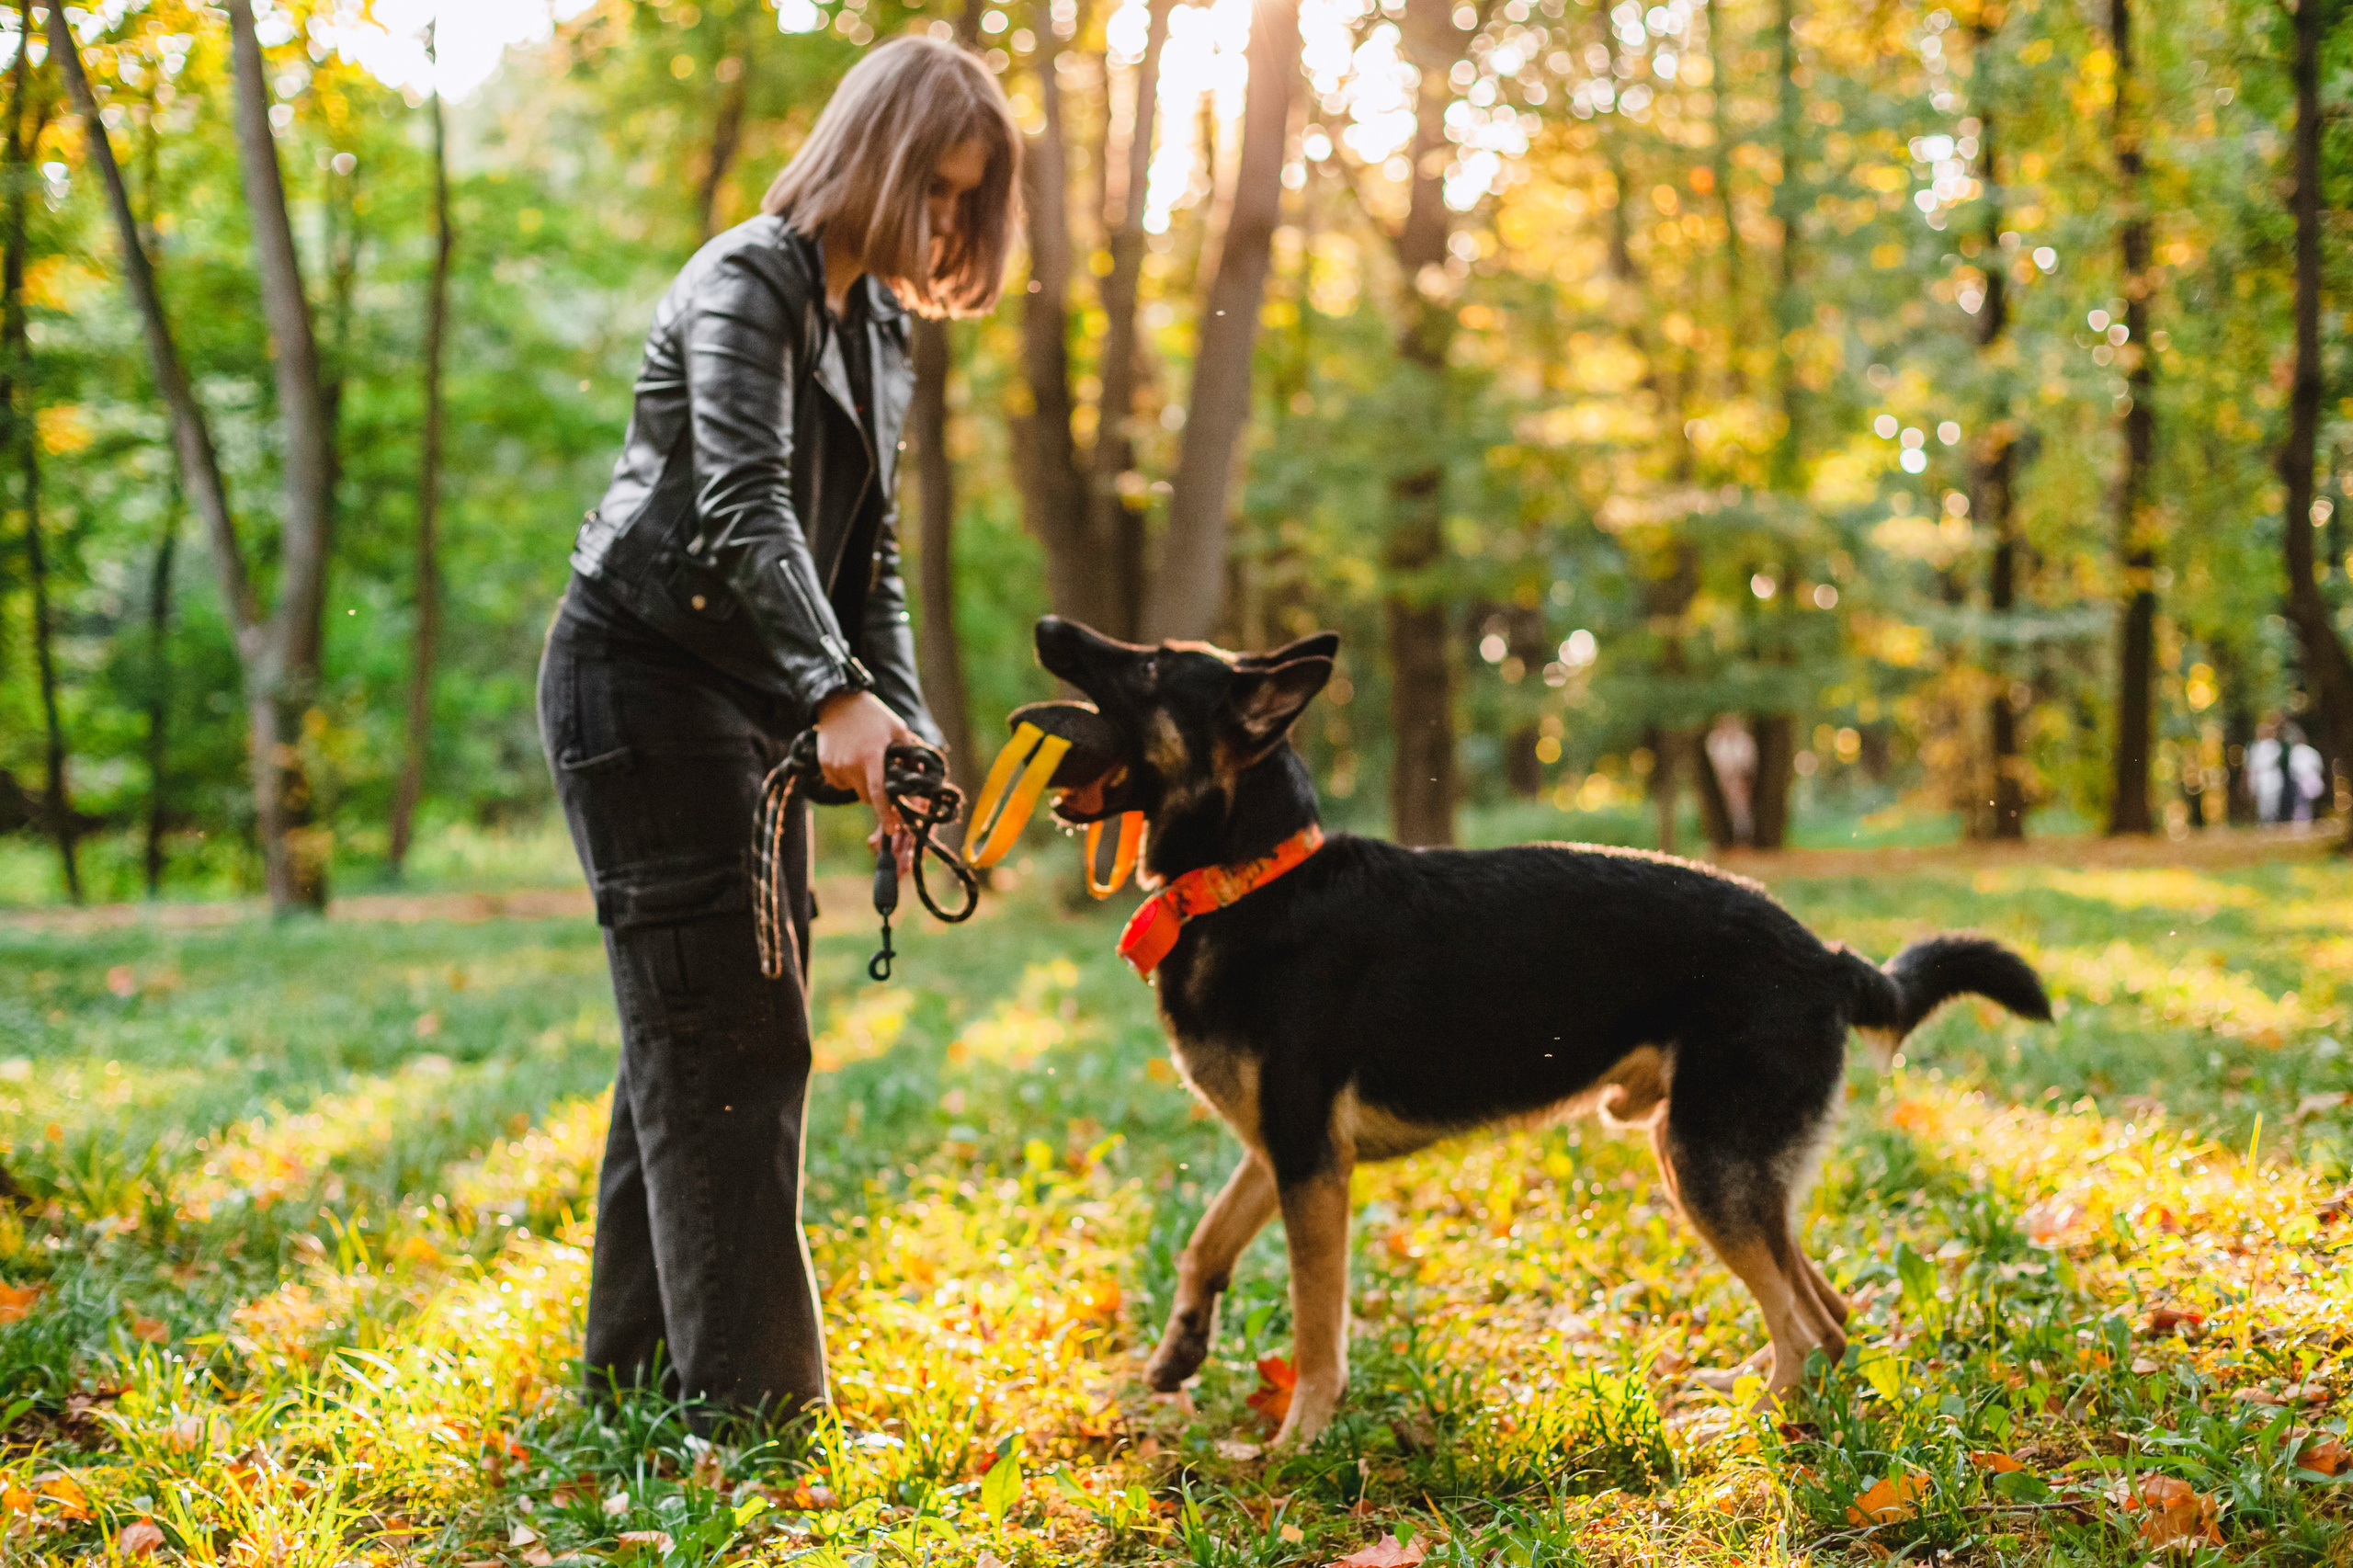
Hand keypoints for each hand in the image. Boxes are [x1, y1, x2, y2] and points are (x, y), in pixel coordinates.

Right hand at [815, 689, 917, 875]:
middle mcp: (850, 763)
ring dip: (861, 783)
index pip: (878, 792)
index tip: (893, 830)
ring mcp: (835, 765)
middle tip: (881, 774)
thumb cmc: (874, 716)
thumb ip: (910, 755)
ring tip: (864, 758)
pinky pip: (840, 782)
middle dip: (876, 794)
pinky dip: (847, 777)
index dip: (886, 814)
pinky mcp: (824, 765)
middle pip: (866, 797)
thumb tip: (921, 778)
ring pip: (853, 790)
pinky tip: (850, 757)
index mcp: (871, 755)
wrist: (839, 701)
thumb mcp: (898, 730)